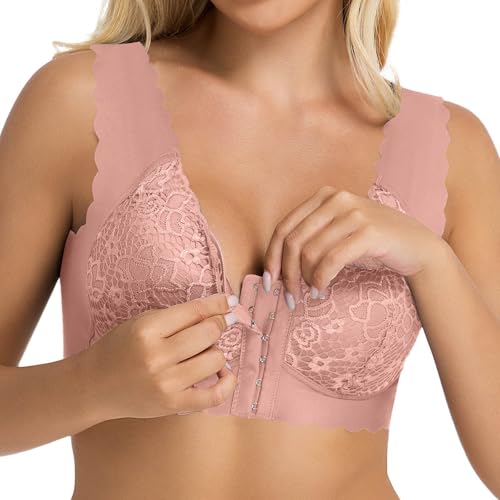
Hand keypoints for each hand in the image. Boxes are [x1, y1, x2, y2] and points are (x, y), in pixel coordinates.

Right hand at [79, 293, 239, 420]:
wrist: (95, 385)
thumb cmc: (121, 348)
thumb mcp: (142, 322)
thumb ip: (178, 316)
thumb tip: (220, 310)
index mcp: (147, 330)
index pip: (194, 311)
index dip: (216, 305)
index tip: (228, 302)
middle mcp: (157, 357)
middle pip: (208, 333)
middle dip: (217, 326)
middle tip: (215, 326)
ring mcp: (166, 384)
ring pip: (215, 359)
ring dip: (216, 352)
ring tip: (204, 351)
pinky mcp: (173, 405)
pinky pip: (214, 395)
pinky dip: (226, 383)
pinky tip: (224, 373)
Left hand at [262, 185, 443, 309]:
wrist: (416, 247)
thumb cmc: (370, 245)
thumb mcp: (335, 234)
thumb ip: (309, 239)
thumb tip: (275, 266)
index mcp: (323, 196)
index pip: (284, 228)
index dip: (271, 258)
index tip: (269, 283)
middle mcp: (336, 199)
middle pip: (293, 241)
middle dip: (286, 274)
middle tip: (289, 297)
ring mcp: (353, 212)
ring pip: (310, 253)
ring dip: (306, 280)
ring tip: (312, 293)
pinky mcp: (368, 231)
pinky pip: (331, 260)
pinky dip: (321, 280)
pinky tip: (322, 291)